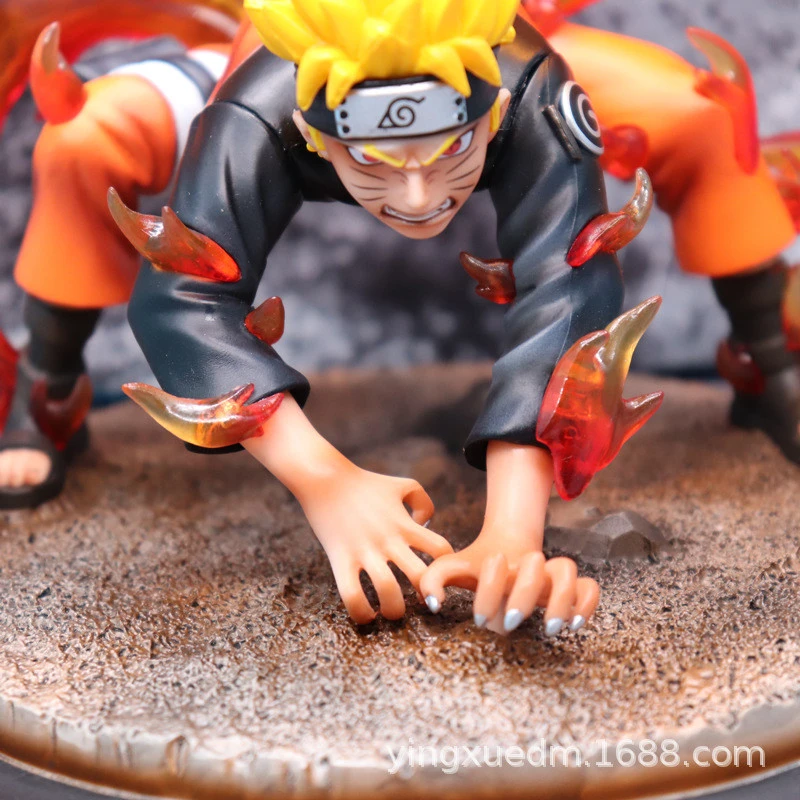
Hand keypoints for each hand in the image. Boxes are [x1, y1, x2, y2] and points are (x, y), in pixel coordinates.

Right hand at [243, 396, 452, 623]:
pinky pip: (351, 595)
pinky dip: (361, 612)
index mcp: (405, 523)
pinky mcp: (340, 560)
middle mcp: (389, 539)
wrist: (325, 479)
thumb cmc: (365, 482)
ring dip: (395, 610)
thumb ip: (423, 500)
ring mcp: (364, 551)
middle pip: (420, 576)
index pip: (440, 549)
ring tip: (392, 611)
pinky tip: (366, 613)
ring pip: (388, 592)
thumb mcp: (402, 484)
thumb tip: (427, 524)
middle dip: (427, 596)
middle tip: (422, 602)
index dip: (446, 566)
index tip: (438, 575)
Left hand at [420, 539, 598, 635]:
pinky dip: (587, 603)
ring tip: (550, 628)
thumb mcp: (451, 568)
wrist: (505, 547)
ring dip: (561, 598)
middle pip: (535, 565)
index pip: (497, 566)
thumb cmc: (475, 567)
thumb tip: (432, 603)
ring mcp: (550, 574)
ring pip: (568, 571)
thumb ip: (432, 580)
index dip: (489, 590)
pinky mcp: (570, 587)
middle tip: (511, 621)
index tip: (479, 618)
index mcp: (499, 559)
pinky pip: (590, 588)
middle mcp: (527, 564)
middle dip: (524, 593)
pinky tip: (575, 624)